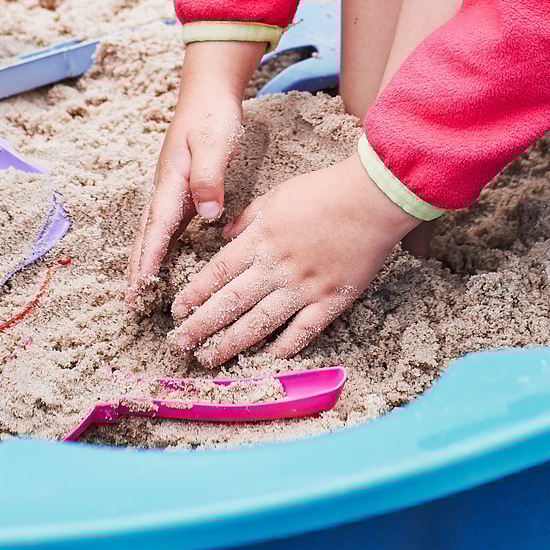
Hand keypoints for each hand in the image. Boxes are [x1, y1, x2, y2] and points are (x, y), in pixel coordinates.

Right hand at [126, 41, 259, 295]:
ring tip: (137, 288)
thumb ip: (210, 177)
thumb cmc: (212, 115)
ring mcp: (170, 188)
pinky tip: (159, 259)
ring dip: (144, 259)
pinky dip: (157, 244)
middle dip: (138, 266)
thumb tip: (208, 214)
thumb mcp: (215, 142)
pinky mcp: (180, 187)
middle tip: (130, 300)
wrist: (207, 91)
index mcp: (172, 179)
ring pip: (153, 230)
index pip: (159, 225)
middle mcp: (165, 187)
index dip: (150, 256)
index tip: (141, 285)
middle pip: (147, 233)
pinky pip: (165, 223)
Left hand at [168, 154, 418, 365]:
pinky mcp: (331, 299)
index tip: (177, 311)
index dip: (195, 294)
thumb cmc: (324, 192)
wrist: (372, 199)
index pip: (218, 272)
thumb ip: (247, 219)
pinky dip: (284, 346)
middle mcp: (276, 266)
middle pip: (230, 302)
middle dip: (202, 326)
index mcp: (260, 239)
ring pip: (260, 323)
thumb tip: (225, 235)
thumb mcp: (275, 196)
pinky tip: (266, 357)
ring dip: (231, 343)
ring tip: (210, 358)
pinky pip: (303, 330)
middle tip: (180, 344)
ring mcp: (304, 286)